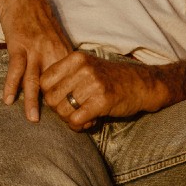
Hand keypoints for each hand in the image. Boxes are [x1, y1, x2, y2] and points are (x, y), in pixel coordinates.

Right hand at [0, 0, 73, 121]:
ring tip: (34, 120)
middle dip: (61, 105)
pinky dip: (11, 85)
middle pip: (57, 84)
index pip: (74, 81)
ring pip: (35, 80)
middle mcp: (52, 52)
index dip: (79, 99)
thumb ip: (59, 56)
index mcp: (64, 51)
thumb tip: (67, 78)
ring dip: (33, 101)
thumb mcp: (54, 36)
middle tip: (66, 126)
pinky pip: (15, 69)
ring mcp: (35, 49)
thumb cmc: (37, 16)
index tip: (86, 117)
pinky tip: (8, 100)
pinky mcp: (18, 45)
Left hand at [39, 52, 164, 130]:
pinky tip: (90, 122)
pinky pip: (76, 119)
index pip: (44, 81)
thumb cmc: (110, 79)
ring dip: (70, 120)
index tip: (62, 100)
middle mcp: (82, 68)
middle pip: (51, 98)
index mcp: (75, 58)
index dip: (49, 95)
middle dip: (59, 110)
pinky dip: (79, 126)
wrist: (142, 84)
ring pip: (62, 110)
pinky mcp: (103, 100)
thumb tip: (42, 99)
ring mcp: (93, 83)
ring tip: (84, 117)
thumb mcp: (86, 69)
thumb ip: (65, 78)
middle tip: (74, 112)